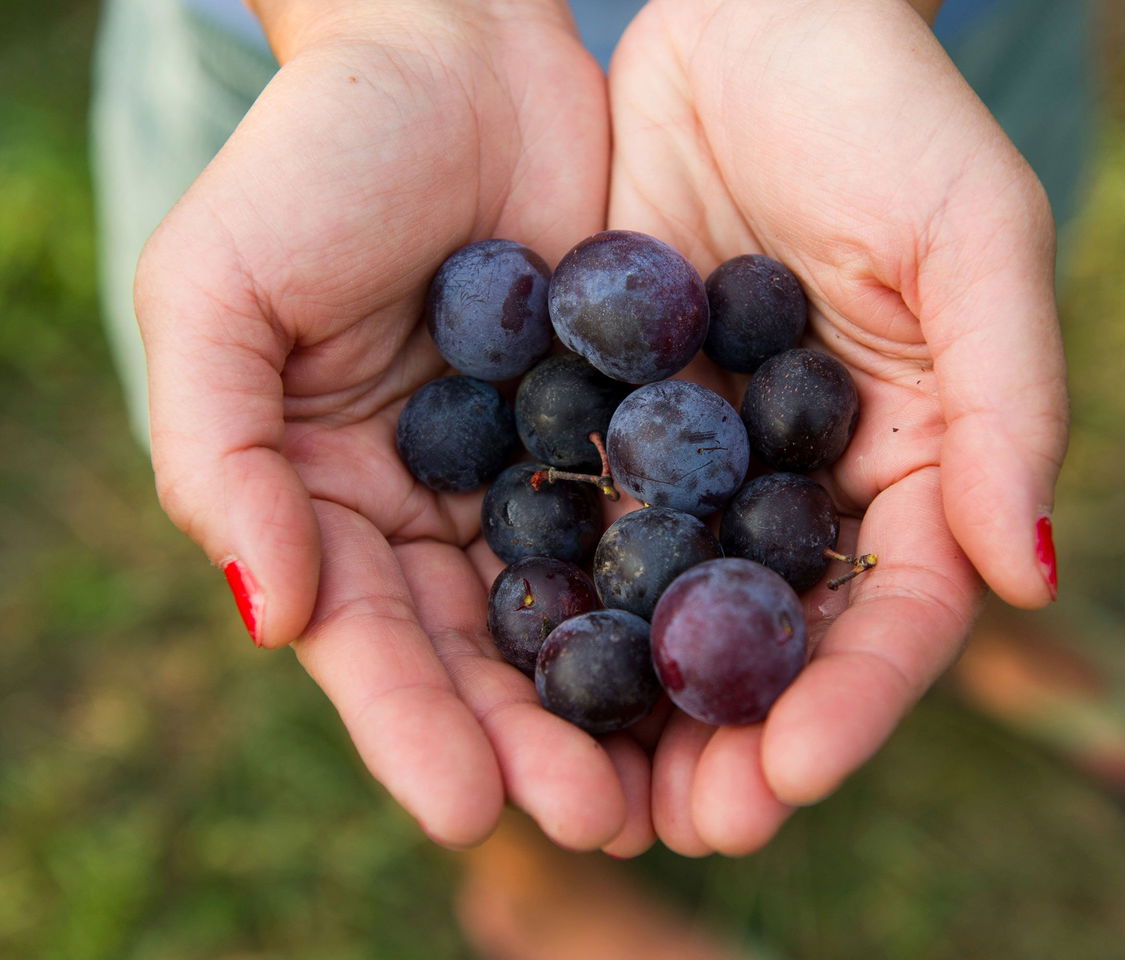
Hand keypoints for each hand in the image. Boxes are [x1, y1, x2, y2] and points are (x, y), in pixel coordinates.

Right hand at [135, 0, 652, 852]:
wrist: (450, 51)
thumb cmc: (312, 161)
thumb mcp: (219, 294)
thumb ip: (216, 451)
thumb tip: (269, 611)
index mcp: (332, 502)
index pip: (372, 641)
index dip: (411, 725)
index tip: (465, 806)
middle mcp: (440, 512)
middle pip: (486, 653)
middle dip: (534, 742)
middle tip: (599, 818)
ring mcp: (538, 475)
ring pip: (582, 611)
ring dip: (626, 699)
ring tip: (681, 779)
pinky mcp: (625, 425)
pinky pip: (662, 516)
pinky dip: (692, 585)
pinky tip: (737, 646)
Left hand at [608, 0, 1067, 854]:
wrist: (749, 21)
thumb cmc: (883, 113)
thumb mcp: (971, 241)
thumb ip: (1006, 404)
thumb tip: (1028, 578)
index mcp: (906, 463)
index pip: (894, 612)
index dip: (852, 698)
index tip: (790, 773)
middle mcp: (799, 482)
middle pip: (775, 640)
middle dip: (735, 738)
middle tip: (686, 825)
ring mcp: (699, 459)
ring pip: (671, 606)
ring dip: (635, 703)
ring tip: (591, 789)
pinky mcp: (608, 414)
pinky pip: (582, 518)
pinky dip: (557, 594)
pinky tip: (516, 660)